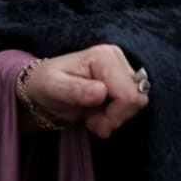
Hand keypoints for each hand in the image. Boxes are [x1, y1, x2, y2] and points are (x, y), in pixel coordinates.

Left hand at [22, 44, 149, 138]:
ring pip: (137, 103)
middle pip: (137, 98)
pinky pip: (133, 104)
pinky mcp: (123, 81)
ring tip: (93, 119)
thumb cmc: (45, 85)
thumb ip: (75, 90)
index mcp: (104, 56)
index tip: (93, 124)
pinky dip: (117, 115)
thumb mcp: (53, 88)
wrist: (42, 87)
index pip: (128, 94)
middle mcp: (117, 58)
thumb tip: (101, 92)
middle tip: (92, 124)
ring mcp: (122, 69)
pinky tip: (99, 116)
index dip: (114, 115)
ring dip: (115, 118)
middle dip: (115, 117)